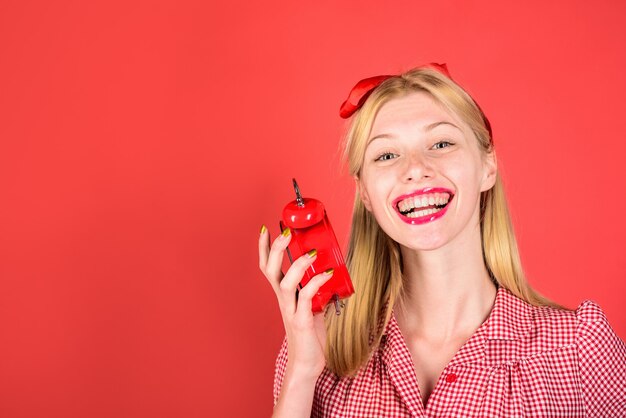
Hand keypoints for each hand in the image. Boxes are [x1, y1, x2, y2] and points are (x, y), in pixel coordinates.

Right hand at [258, 225, 332, 378]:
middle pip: (271, 270)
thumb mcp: (312, 306)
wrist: (307, 363)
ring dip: (297, 266)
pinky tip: (327, 275)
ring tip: (311, 253)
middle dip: (276, 249)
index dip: (264, 248)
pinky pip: (306, 300)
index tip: (266, 229)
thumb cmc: (309, 335)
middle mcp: (283, 301)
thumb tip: (328, 272)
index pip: (267, 267)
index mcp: (283, 295)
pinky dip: (316, 284)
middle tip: (285, 232)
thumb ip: (315, 290)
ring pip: (285, 284)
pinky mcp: (302, 322)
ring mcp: (291, 311)